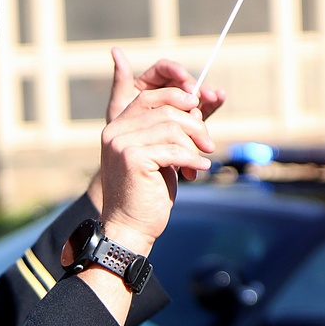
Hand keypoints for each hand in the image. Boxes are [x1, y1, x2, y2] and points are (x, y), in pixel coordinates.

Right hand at [65, 87, 213, 266]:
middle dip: (194, 126)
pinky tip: (199, 169)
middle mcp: (115, 132)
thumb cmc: (147, 195)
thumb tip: (195, 107)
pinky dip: (192, 159)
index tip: (197, 107)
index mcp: (117, 128)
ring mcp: (122, 144)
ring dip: (194, 145)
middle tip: (208, 145)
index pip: (148, 97)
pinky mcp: (133, 159)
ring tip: (200, 163)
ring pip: (172, 129)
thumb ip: (169, 132)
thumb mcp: (159, 156)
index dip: (175, 97)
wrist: (131, 228)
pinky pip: (174, 150)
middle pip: (165, 111)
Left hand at [106, 46, 225, 126]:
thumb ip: (121, 81)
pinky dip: (212, 104)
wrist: (134, 168)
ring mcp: (178, 110)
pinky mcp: (188, 124)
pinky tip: (219, 98)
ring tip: (212, 97)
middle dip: (192, 86)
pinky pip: (203, 110)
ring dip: (205, 94)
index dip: (174, 70)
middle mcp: (165, 95)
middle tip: (198, 93)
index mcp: (148, 85)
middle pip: (182, 83)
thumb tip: (115, 50)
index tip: (182, 77)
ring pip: (195, 96)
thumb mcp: (119, 108)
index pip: (163, 70)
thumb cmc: (120, 138)